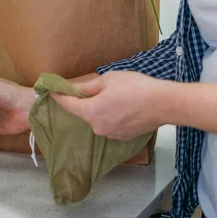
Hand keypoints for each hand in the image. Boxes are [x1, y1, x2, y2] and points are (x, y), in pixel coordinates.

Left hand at [53, 71, 168, 140]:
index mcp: (91, 112)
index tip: (52, 92)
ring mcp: (110, 135)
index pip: (68, 105)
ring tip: (118, 97)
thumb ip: (89, 87)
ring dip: (101, 109)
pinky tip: (125, 107)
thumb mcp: (109, 80)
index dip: (59, 97)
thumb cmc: (135, 88)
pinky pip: (111, 125)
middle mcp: (97, 127)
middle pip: (85, 113)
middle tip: (98, 88)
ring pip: (98, 119)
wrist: (164, 103)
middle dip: (87, 101)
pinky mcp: (122, 138)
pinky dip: (113, 116)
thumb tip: (75, 89)